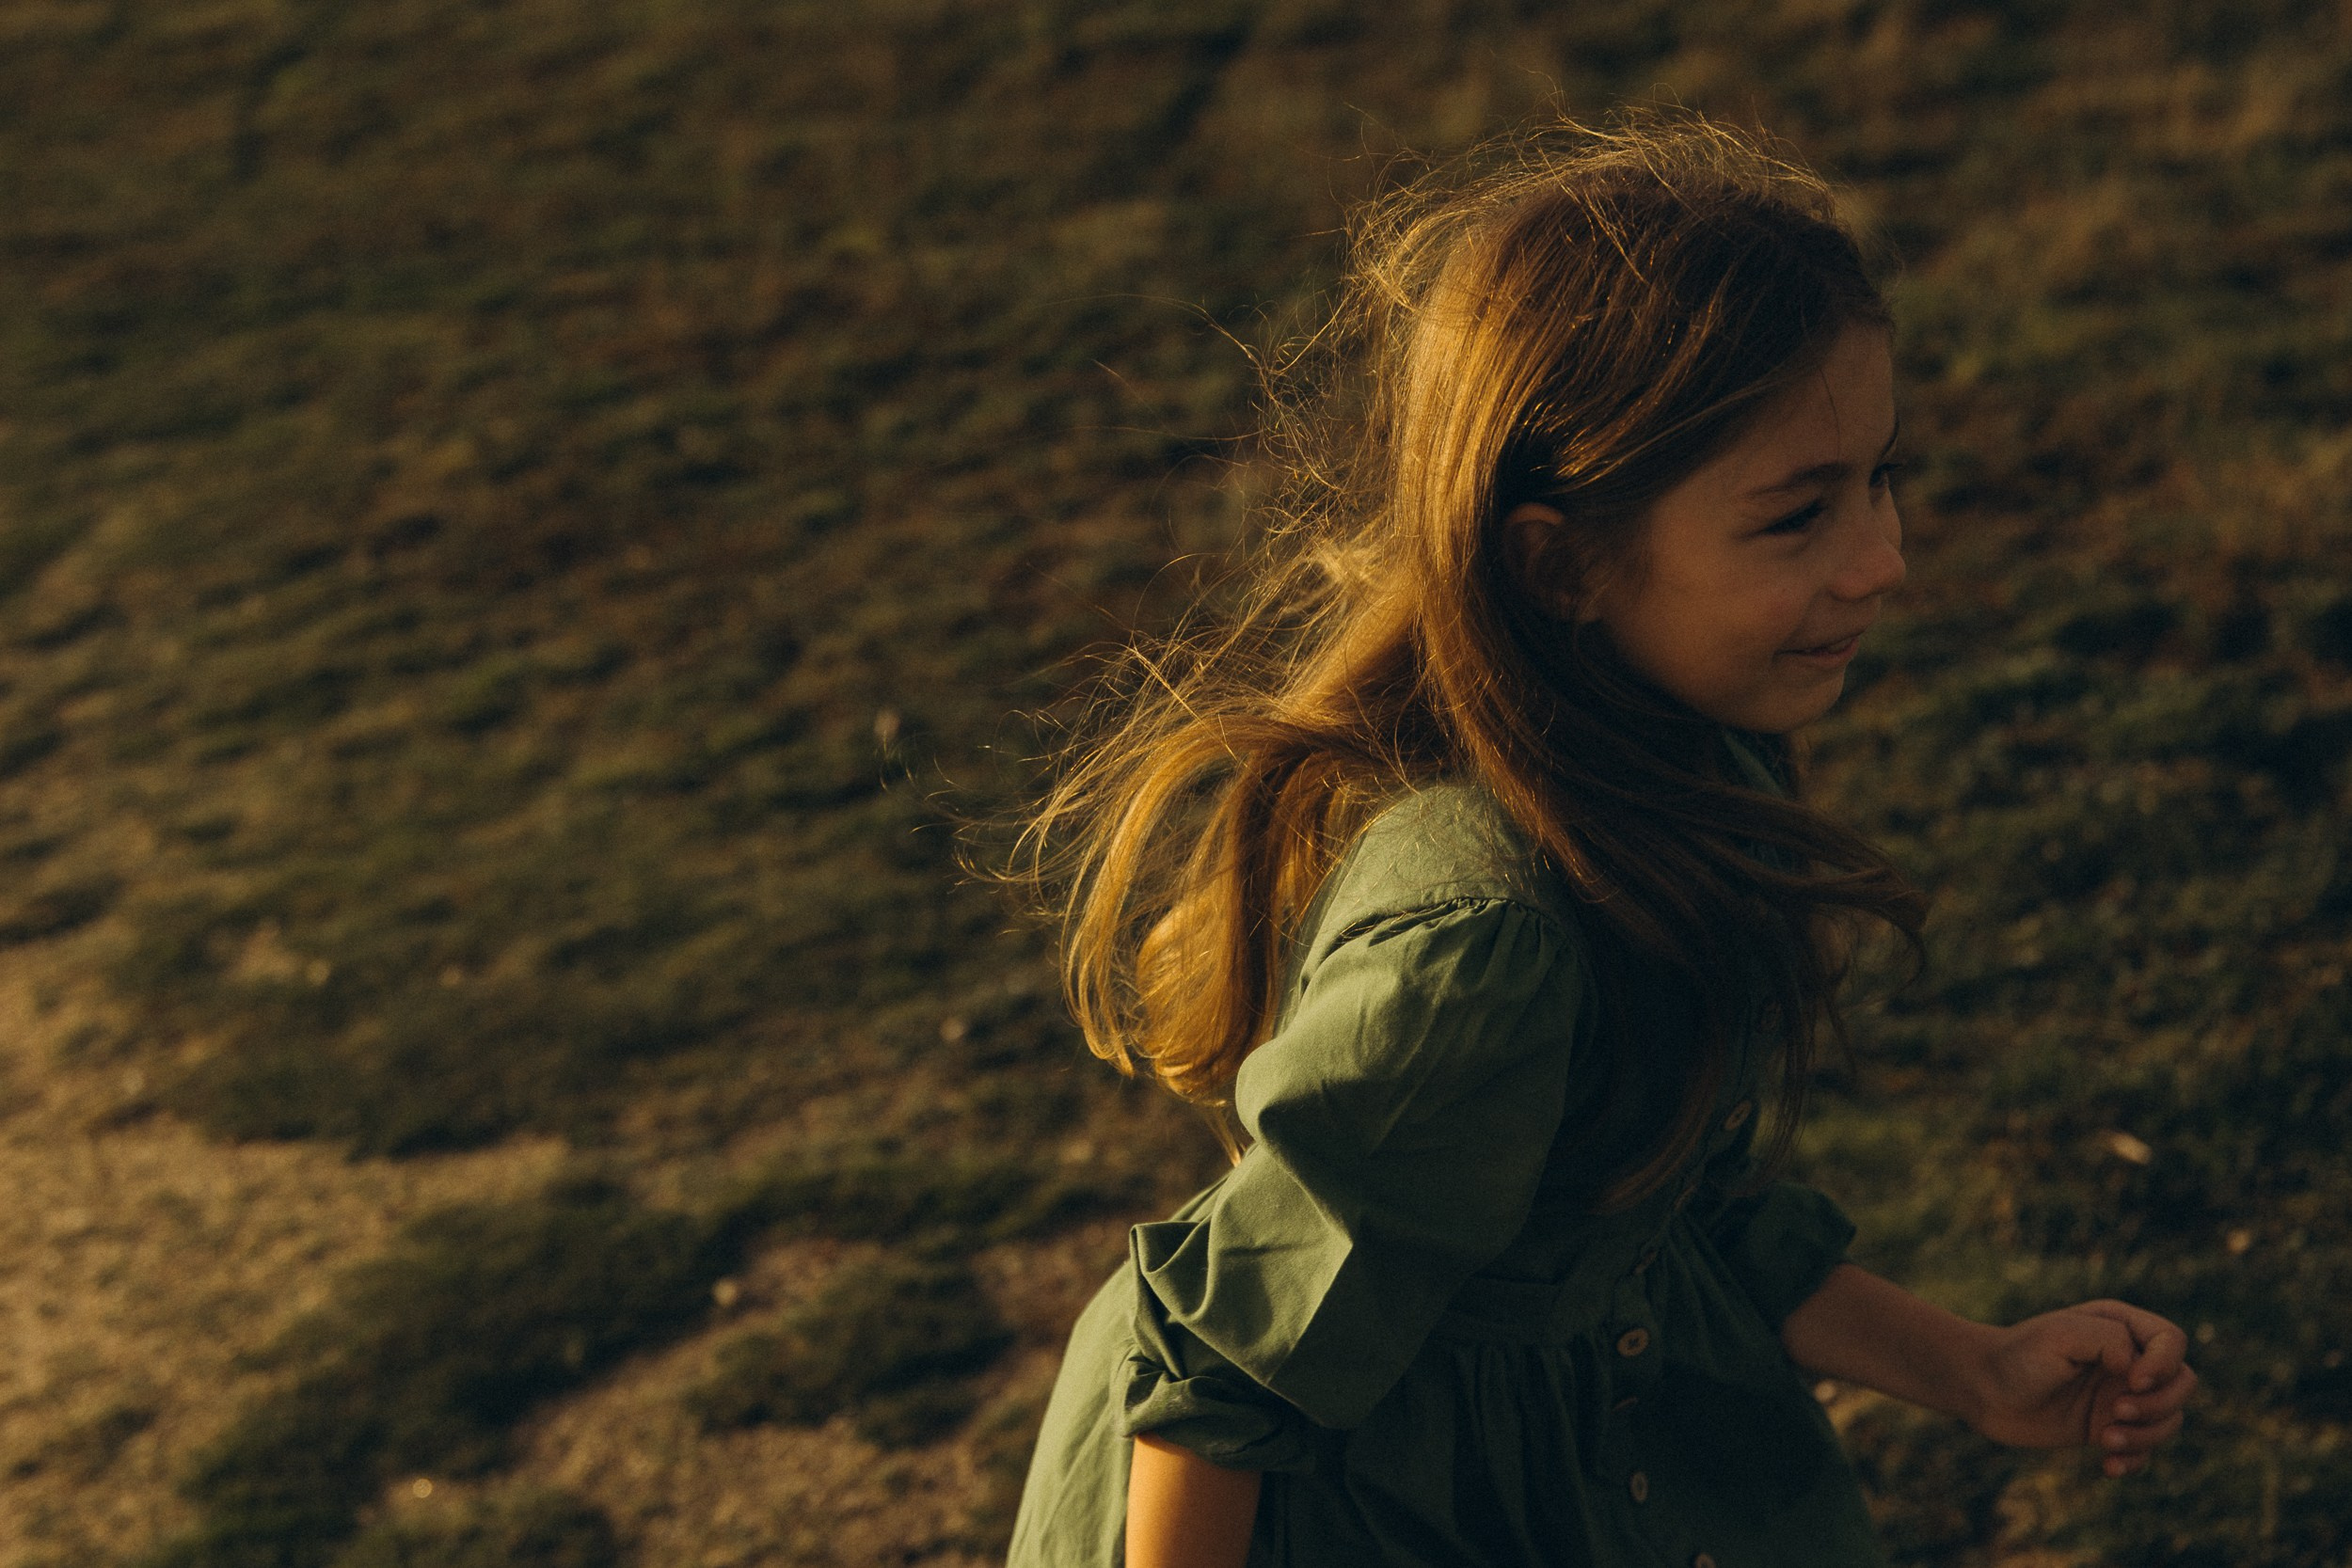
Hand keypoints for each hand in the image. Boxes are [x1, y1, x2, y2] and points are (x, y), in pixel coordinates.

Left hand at [1969, 1299, 2196, 1476]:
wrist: (1982, 1390)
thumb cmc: (2018, 1355)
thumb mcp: (2062, 1335)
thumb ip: (2111, 1341)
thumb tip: (2141, 1372)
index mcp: (2119, 1326)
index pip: (2173, 1341)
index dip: (2164, 1365)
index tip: (2132, 1382)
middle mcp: (2127, 1360)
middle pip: (2183, 1384)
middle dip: (2159, 1405)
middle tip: (2115, 1412)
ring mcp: (2120, 1395)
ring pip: (2170, 1419)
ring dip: (2146, 1436)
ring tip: (2104, 1439)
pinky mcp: (2108, 1426)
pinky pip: (2145, 1449)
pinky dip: (2134, 1460)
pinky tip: (2106, 1465)